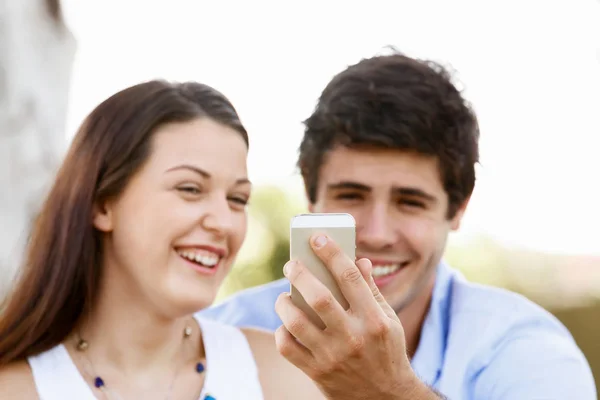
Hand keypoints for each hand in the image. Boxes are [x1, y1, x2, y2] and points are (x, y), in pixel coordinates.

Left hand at [274, 234, 437, 399]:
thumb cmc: (387, 351)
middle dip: (299, 273)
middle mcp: (354, 337)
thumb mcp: (389, 320)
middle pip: (318, 297)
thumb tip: (358, 260)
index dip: (331, 253)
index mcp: (375, 319)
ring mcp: (333, 356)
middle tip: (291, 264)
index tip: (317, 238)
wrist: (386, 398)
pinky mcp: (317, 372)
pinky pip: (288, 347)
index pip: (349, 276)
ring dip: (284, 303)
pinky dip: (281, 332)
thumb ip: (371, 290)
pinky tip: (286, 324)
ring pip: (297, 322)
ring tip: (284, 296)